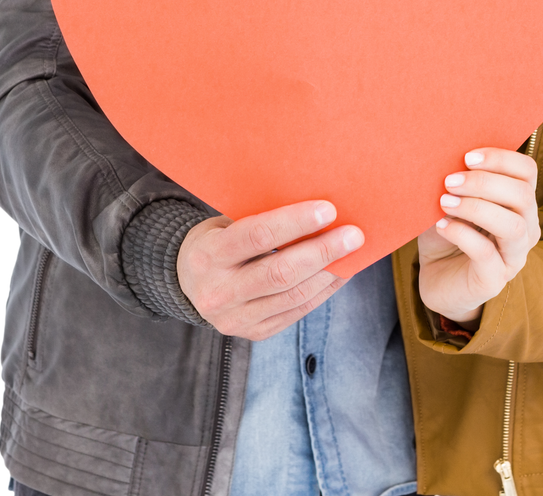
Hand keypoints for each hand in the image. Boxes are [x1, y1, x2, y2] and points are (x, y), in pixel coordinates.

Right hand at [177, 201, 363, 338]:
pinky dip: (322, 291)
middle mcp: (219, 291)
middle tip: (354, 235)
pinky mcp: (254, 333)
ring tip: (352, 253)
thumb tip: (316, 209)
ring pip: (293, 296)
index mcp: (209, 254)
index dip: (296, 222)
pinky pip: (297, 311)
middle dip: (322, 252)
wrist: (189, 282)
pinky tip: (338, 273)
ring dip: (329, 273)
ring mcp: (236, 318)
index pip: (258, 236)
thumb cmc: (218, 240)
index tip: (329, 210)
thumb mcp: (225, 222)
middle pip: (280, 272)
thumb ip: (261, 218)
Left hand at [417, 148, 540, 326]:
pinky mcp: (494, 280)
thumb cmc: (448, 232)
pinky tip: (442, 226)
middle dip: (484, 182)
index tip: (468, 157)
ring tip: (445, 202)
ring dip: (476, 208)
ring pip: (513, 226)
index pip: (527, 171)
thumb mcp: (451, 200)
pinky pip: (486, 253)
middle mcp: (525, 228)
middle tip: (450, 181)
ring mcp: (513, 256)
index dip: (501, 158)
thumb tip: (443, 157)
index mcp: (519, 203)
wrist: (437, 278)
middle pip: (523, 195)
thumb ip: (455, 181)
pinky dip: (461, 234)